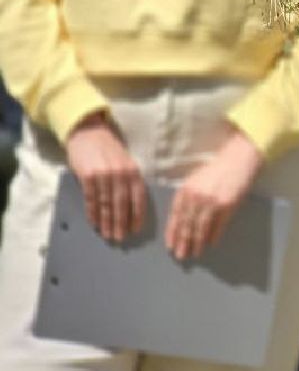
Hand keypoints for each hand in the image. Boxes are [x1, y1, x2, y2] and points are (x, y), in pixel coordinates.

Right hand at [65, 112, 146, 241]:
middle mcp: (121, 173)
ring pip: (107, 203)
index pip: (139, 196)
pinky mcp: (88, 175)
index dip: (138, 214)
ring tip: (107, 234)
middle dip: (121, 223)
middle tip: (120, 238)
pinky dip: (93, 212)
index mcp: (133, 171)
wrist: (89, 133)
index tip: (136, 230)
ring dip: (107, 221)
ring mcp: (104, 174)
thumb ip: (127, 181)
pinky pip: (91, 198)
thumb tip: (130, 207)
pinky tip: (94, 222)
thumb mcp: (124, 163)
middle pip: (123, 203)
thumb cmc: (108, 151)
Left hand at [164, 126, 263, 260]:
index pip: (175, 216)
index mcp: (185, 190)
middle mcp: (196, 197)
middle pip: (187, 225)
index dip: (172, 233)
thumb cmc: (217, 169)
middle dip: (183, 242)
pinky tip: (211, 243)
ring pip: (201, 228)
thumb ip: (187, 197)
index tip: (170, 246)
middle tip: (181, 256)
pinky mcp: (227, 205)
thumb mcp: (196, 180)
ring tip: (195, 253)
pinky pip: (218, 225)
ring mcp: (211, 202)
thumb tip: (182, 220)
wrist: (239, 159)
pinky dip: (214, 236)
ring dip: (197, 243)